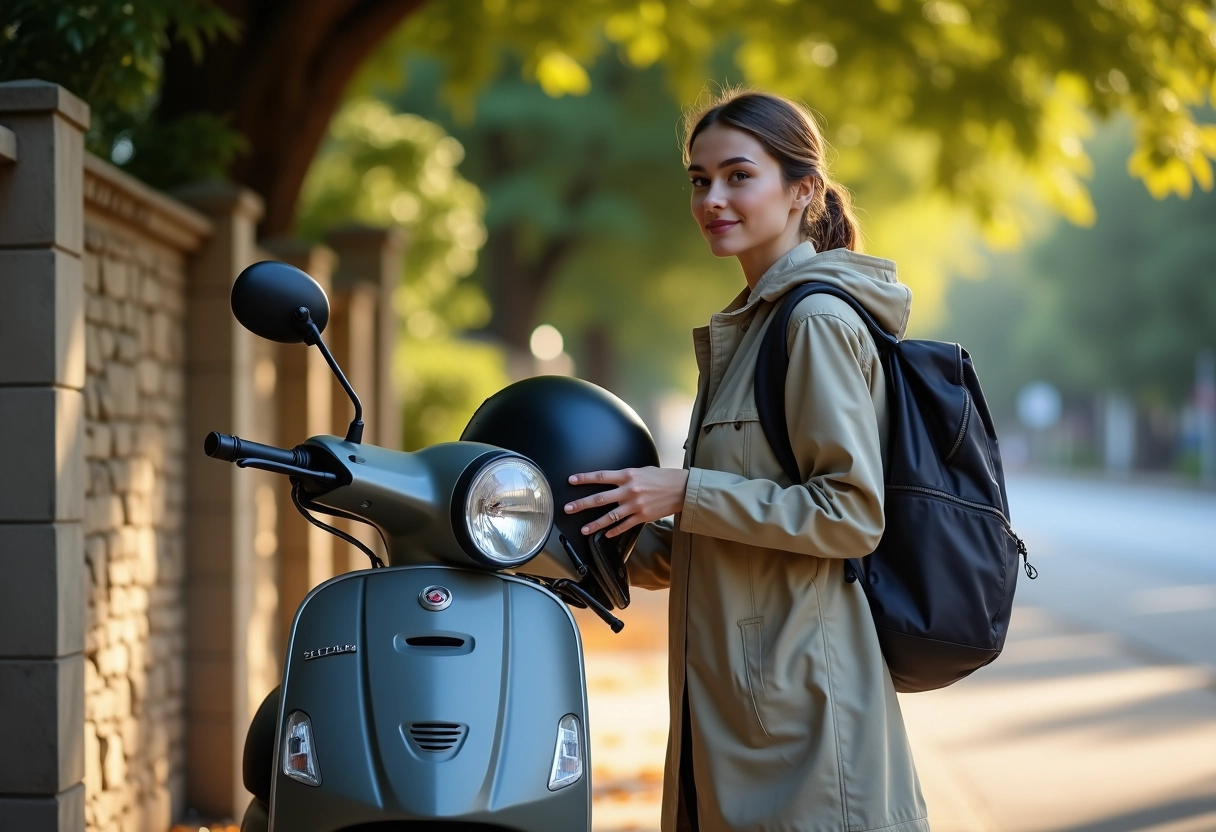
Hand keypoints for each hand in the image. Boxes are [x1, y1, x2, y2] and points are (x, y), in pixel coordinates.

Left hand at [564, 467, 689, 537]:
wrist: (682, 489)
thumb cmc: (662, 477)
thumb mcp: (642, 470)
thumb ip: (626, 476)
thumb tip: (613, 480)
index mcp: (628, 475)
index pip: (601, 476)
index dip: (584, 478)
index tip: (571, 480)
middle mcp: (629, 490)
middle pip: (600, 498)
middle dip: (581, 504)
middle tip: (568, 508)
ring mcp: (635, 505)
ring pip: (610, 517)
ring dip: (594, 524)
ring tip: (583, 529)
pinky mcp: (642, 517)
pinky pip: (624, 525)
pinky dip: (613, 531)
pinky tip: (605, 535)